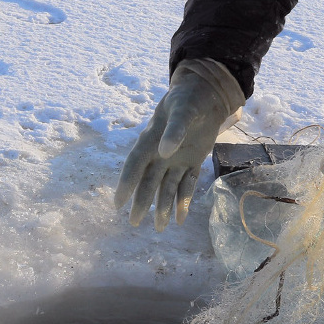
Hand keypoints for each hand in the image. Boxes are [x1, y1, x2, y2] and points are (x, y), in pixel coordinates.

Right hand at [114, 60, 244, 229]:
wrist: (205, 95)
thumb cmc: (188, 99)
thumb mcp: (182, 111)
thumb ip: (174, 131)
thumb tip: (164, 153)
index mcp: (150, 141)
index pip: (134, 166)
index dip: (125, 184)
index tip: (117, 203)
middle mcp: (159, 155)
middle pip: (148, 183)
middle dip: (141, 203)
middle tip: (134, 223)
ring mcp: (176, 161)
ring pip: (166, 188)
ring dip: (162, 207)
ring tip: (160, 229)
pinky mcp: (192, 163)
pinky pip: (186, 186)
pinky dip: (183, 202)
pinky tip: (180, 220)